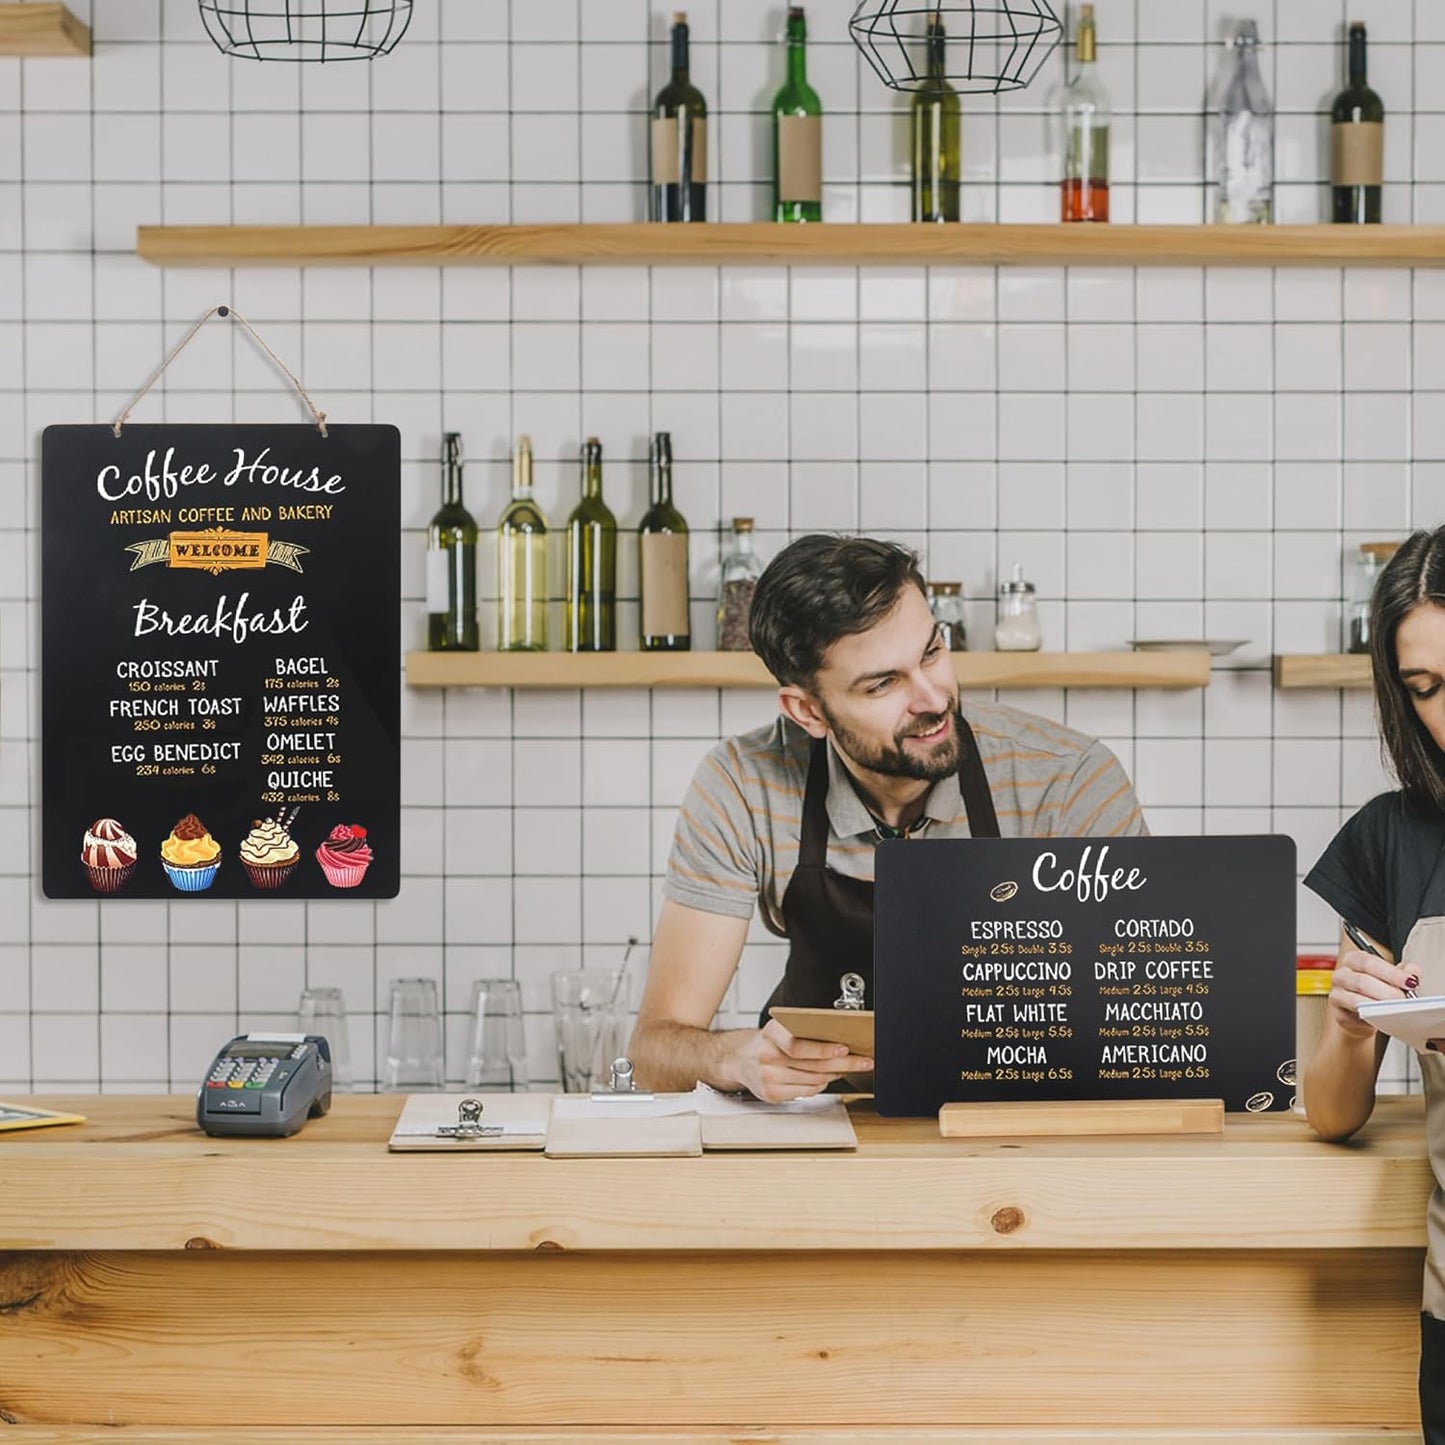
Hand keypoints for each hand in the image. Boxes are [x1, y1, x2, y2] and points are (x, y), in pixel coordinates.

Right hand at [732, 1019, 873, 1102]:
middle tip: (864, 1061)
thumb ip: (803, 1032)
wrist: (740, 1060)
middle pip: (813, 1065)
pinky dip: (821, 1085)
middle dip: (844, 1064)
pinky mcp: (772, 1094)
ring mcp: (769, 1077)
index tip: (845, 1049)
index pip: (799, 1046)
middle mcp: (768, 1056)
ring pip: (814, 1079)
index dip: (824, 1050)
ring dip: (835, 1074)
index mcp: (771, 1034)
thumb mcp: (780, 1029)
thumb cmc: (768, 1043)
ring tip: (848, 1067)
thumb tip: (838, 1039)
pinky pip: (807, 1092)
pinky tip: (827, 1078)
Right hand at [1329, 947, 1417, 1040]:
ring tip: (1396, 1010)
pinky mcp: (1339, 1014)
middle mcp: (1341, 975)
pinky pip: (1355, 1017)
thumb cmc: (1376, 992)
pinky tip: (1382, 1018)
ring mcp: (1337, 995)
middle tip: (1404, 1000)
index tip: (1409, 982)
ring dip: (1379, 1006)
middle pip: (1362, 981)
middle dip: (1388, 992)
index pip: (1368, 962)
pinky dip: (1371, 1018)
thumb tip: (1413, 972)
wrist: (1363, 1015)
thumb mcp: (1391, 977)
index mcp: (1353, 960)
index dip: (1390, 972)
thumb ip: (1403, 972)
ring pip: (1357, 1000)